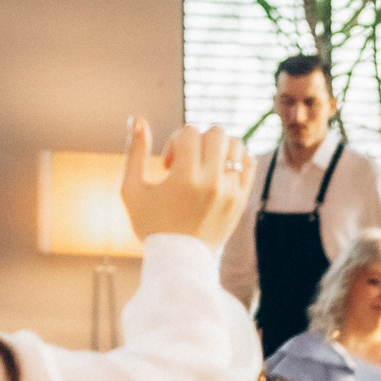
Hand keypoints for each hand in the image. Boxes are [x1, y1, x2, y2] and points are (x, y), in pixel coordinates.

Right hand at [121, 118, 250, 248]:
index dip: (175, 142)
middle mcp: (213, 183)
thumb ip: (135, 151)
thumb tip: (138, 118)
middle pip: (216, 133)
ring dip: (219, 147)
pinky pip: (249, 163)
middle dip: (198, 140)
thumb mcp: (132, 189)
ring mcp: (231, 192)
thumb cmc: (150, 224)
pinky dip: (236, 157)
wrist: (180, 261)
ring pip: (236, 144)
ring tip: (205, 165)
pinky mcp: (241, 200)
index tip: (169, 166)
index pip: (189, 132)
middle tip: (188, 162)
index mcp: (185, 179)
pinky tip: (219, 170)